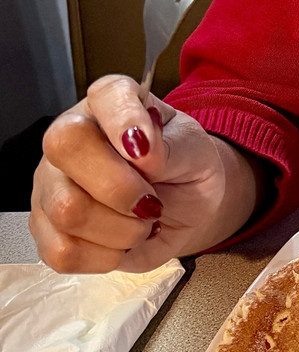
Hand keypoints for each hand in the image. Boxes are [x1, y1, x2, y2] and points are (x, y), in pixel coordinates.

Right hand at [30, 75, 230, 272]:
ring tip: (143, 221)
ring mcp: (51, 184)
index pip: (105, 95)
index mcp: (111, 103)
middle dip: (121, 187)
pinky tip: (124, 242)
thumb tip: (140, 148)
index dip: (125, 121)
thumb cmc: (187, 167)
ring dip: (122, 228)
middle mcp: (70, 137)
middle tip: (152, 201)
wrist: (189, 207)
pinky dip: (106, 255)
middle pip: (66, 149)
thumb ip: (172, 146)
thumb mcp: (196, 149)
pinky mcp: (48, 229)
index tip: (147, 150)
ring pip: (66, 209)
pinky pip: (63, 251)